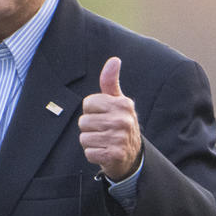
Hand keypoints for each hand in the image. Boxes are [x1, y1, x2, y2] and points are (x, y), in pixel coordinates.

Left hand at [79, 57, 141, 180]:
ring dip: (91, 142)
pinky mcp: (115, 155)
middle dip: (89, 128)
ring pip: (84, 138)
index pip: (87, 103)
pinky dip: (93, 154)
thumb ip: (111, 81)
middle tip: (103, 131)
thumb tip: (114, 60)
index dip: (91, 111)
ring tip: (104, 141)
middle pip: (83, 122)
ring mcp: (120, 139)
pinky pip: (88, 152)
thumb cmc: (119, 123)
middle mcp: (123, 120)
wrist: (131, 156)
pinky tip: (105, 152)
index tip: (103, 115)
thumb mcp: (117, 102)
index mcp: (123, 104)